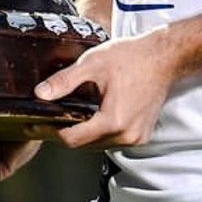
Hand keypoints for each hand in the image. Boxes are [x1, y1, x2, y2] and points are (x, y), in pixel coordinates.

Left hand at [34, 29, 180, 150]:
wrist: (165, 57)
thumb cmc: (133, 57)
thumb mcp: (93, 63)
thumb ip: (65, 81)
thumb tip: (41, 94)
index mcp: (113, 121)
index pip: (72, 139)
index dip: (51, 131)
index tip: (36, 125)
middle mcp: (126, 135)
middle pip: (84, 145)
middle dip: (66, 132)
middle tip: (49, 119)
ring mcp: (136, 137)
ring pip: (99, 144)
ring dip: (84, 133)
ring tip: (71, 116)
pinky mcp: (142, 135)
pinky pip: (114, 140)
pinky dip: (101, 132)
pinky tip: (96, 116)